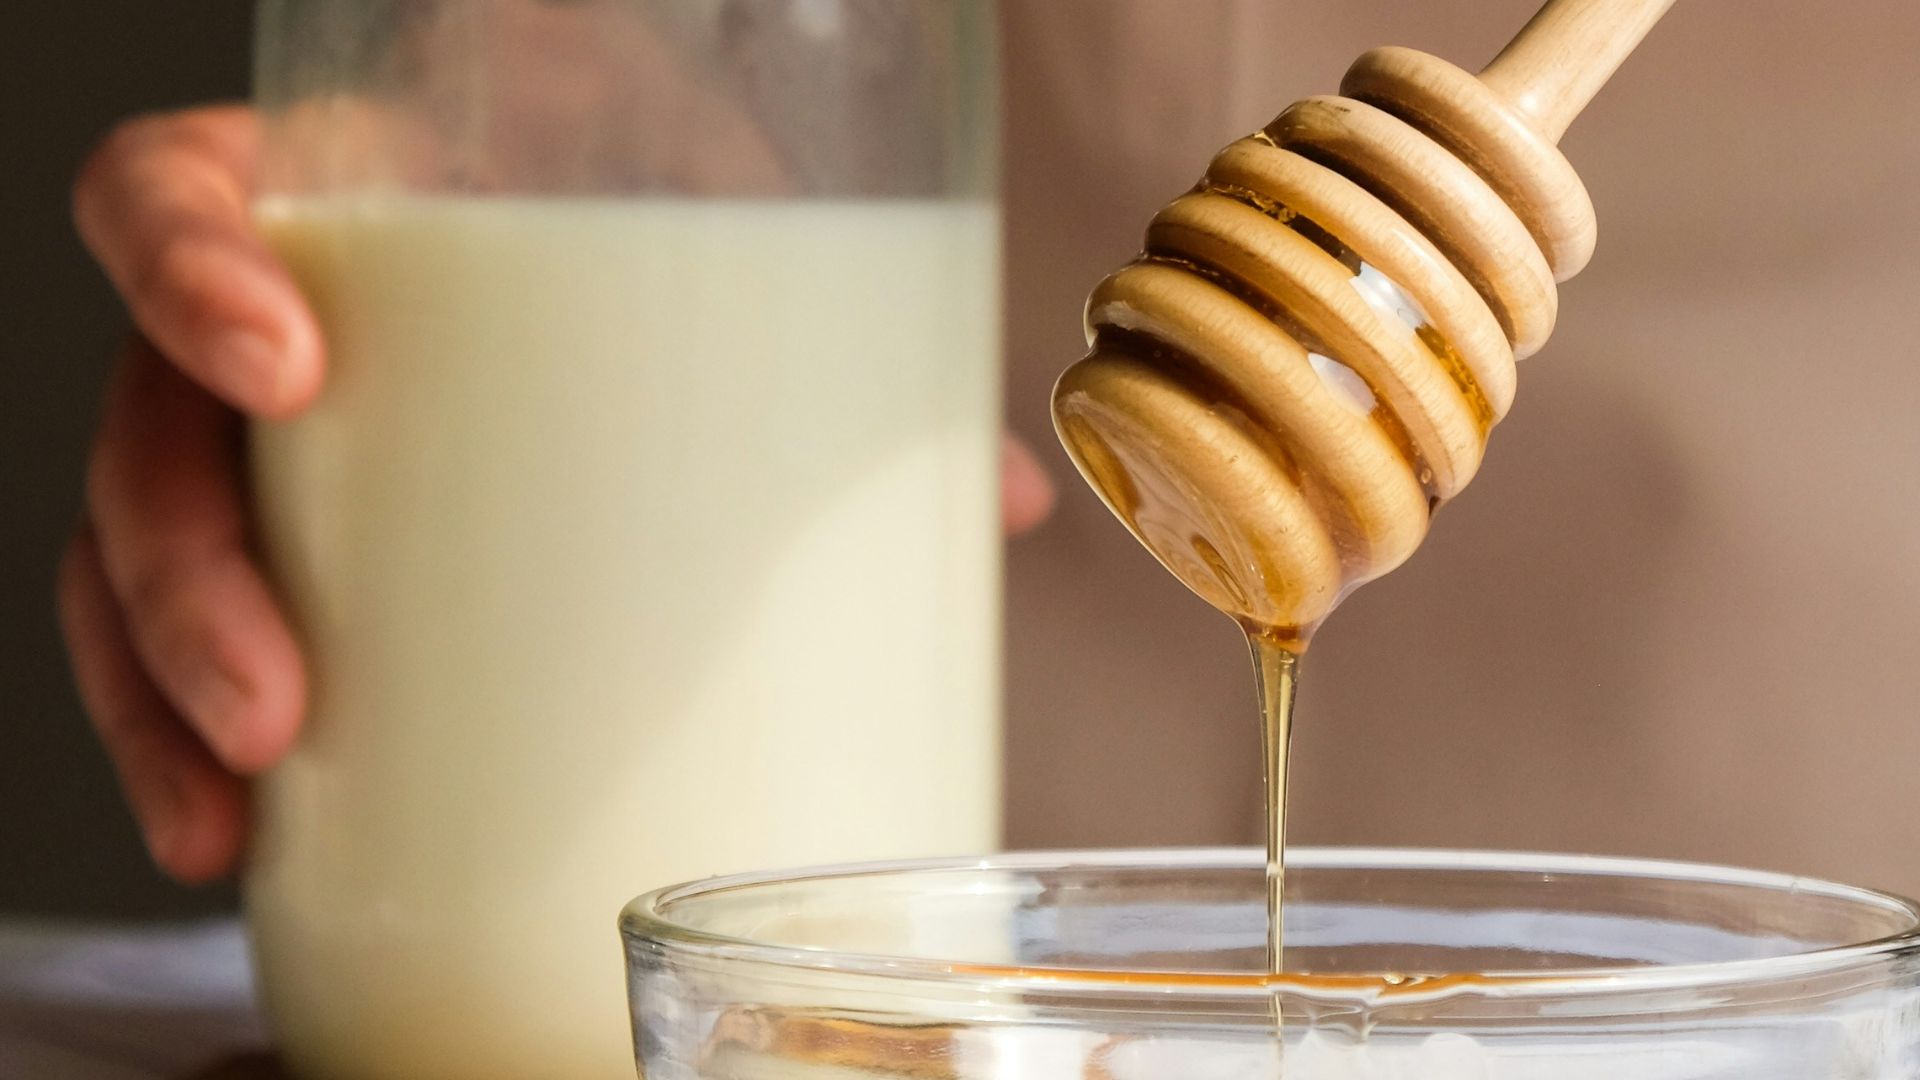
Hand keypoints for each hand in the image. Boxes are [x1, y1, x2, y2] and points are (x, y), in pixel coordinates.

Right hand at [61, 104, 1053, 884]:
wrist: (623, 174)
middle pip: (144, 433)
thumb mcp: (723, 205)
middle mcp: (274, 313)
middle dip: (184, 585)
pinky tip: (243, 826)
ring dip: (161, 697)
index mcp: (348, 190)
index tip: (286, 365)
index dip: (184, 273)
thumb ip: (829, 310)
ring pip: (131, 559)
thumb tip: (1007, 505)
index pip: (171, 196)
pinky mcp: (297, 535)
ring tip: (238, 805)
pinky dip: (191, 733)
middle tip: (278, 708)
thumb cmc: (655, 185)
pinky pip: (178, 630)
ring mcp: (273, 437)